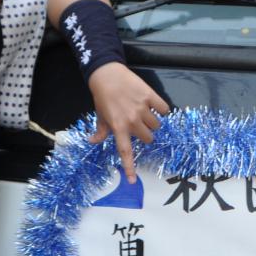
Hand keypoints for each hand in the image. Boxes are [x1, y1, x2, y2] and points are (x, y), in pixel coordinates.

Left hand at [87, 63, 171, 182]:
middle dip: (145, 134)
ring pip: (157, 125)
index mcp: (118, 128)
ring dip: (153, 122)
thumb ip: (101, 131)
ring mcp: (142, 109)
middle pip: (148, 138)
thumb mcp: (100, 116)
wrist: (107, 74)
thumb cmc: (103, 96)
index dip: (130, 167)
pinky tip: (155, 106)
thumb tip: (92, 141)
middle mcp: (131, 121)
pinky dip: (161, 109)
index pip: (125, 152)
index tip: (133, 181)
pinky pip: (164, 110)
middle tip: (138, 124)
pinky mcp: (150, 97)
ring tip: (145, 113)